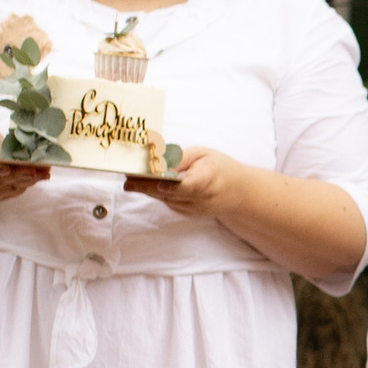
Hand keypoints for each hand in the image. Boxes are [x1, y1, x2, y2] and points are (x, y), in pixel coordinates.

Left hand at [123, 147, 248, 216]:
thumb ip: (182, 158)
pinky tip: (143, 185)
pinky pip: (168, 202)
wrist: (238, 193)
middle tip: (128, 180)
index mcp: (209, 179)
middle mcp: (201, 198)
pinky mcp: (188, 213)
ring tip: (130, 180)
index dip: (175, 187)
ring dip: (147, 190)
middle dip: (148, 187)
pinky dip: (156, 194)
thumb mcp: (204, 154)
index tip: (160, 185)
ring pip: (166, 199)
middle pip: (172, 194)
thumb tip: (159, 161)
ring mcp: (194, 209)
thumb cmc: (219, 167)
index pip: (191, 186)